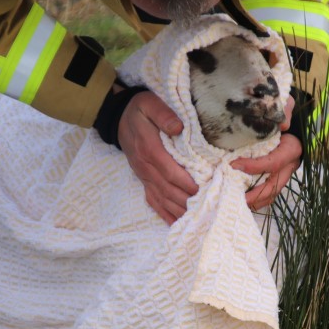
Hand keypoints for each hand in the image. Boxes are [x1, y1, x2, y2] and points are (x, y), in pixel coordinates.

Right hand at [118, 91, 198, 224]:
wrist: (119, 118)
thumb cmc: (140, 110)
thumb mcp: (150, 104)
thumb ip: (163, 114)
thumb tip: (178, 127)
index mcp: (149, 149)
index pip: (169, 170)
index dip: (186, 182)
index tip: (204, 189)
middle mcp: (145, 167)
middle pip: (168, 189)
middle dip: (188, 200)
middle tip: (209, 207)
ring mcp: (144, 176)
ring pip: (163, 199)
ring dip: (180, 210)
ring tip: (198, 219)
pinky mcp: (144, 181)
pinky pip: (154, 202)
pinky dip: (166, 214)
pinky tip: (179, 223)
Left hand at [231, 96, 301, 209]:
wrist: (287, 121)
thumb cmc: (283, 113)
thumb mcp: (287, 104)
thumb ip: (285, 109)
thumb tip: (282, 124)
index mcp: (291, 150)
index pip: (273, 163)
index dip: (254, 166)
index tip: (234, 164)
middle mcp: (288, 166)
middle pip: (273, 187)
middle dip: (254, 194)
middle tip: (232, 194)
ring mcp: (282, 174)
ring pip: (270, 194)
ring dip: (253, 201)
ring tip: (232, 201)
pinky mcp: (274, 178)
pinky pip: (265, 194)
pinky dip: (253, 199)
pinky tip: (237, 199)